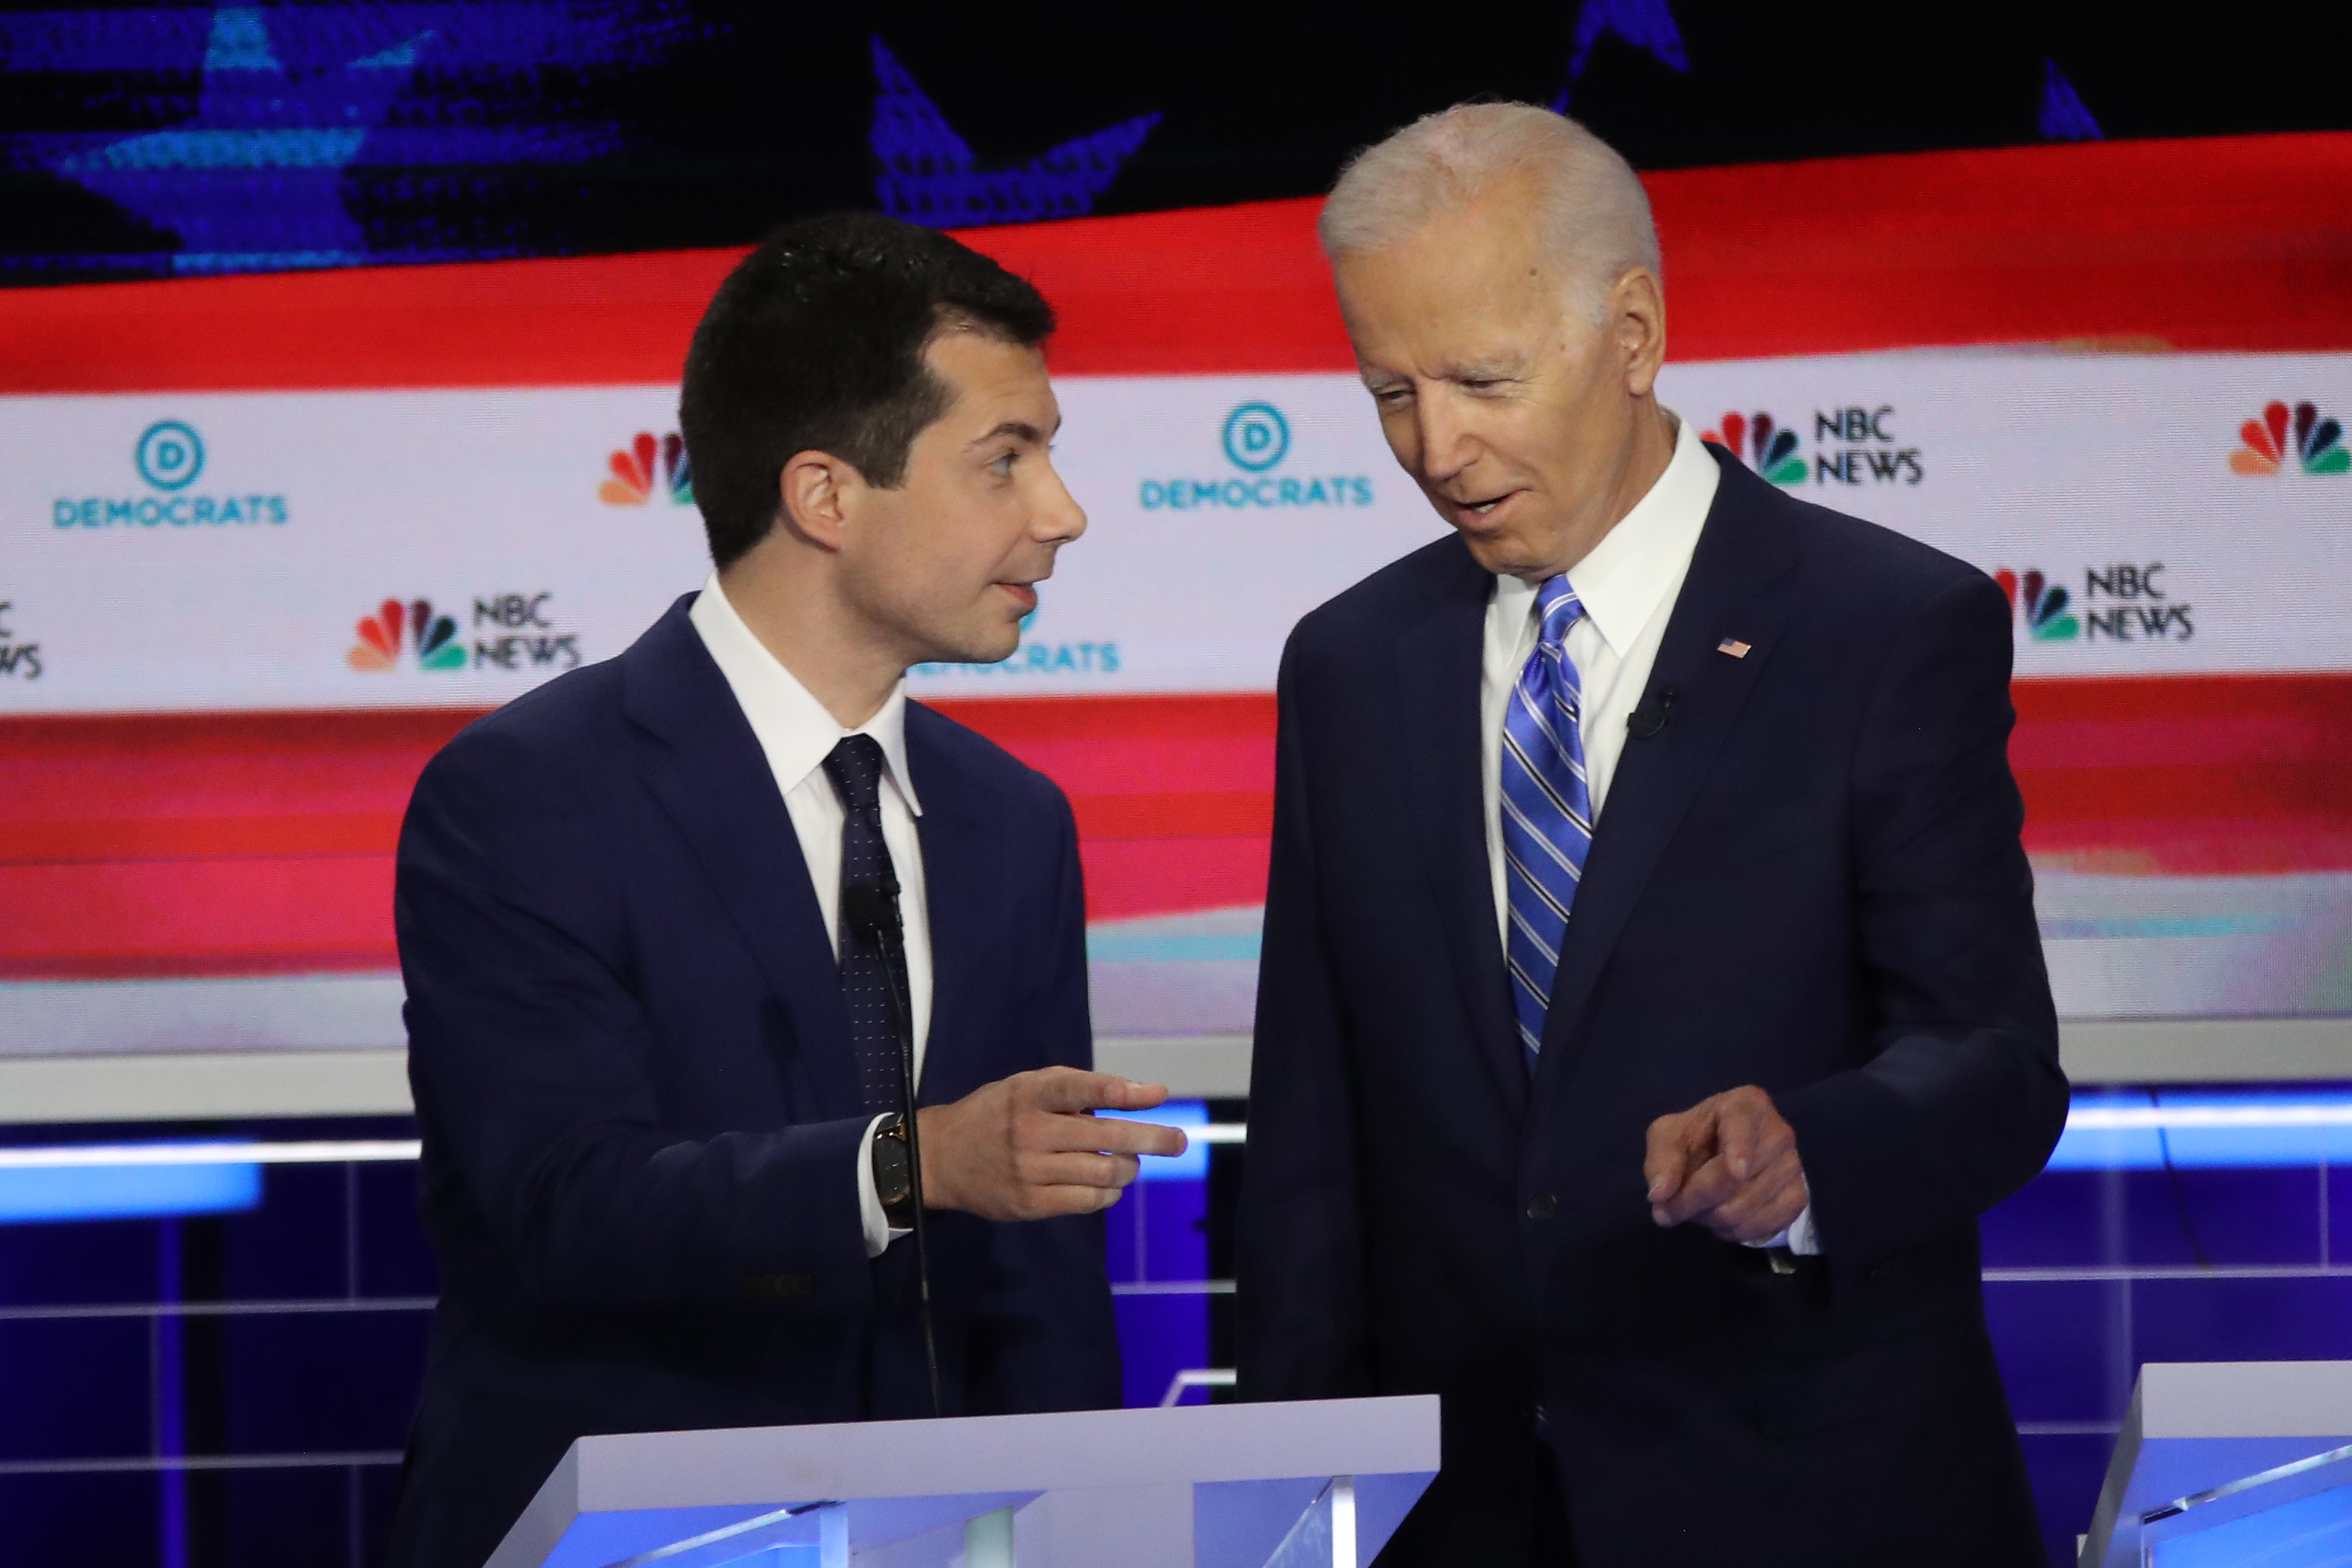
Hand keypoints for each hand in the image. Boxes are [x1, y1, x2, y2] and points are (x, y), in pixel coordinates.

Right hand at [916, 1066, 1188, 1221]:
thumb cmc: (1001, 1114)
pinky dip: (1109, 1193)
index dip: (1116, 1091)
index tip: (1154, 1095)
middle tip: (1179, 1141)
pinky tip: (1109, 1185)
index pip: (1076, 1088)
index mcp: (1028, 1094)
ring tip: (1130, 1162)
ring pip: (1103, 1173)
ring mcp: (1027, 1170)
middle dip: (1151, 1139)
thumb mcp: (1032, 1087)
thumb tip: (1153, 1094)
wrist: (943, 1157)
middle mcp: (1027, 1131)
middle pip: (1104, 1137)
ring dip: (1128, 1167)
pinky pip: (1087, 1202)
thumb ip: (1088, 1088)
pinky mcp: (1028, 1203)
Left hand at [1643, 1085, 1808, 1243]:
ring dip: (1709, 1220)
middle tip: (1668, 1208)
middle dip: (1692, 1202)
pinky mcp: (1799, 1198)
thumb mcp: (1668, 1136)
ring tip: (1698, 1208)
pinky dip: (1734, 1232)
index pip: (1743, 1127)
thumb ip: (1661, 1160)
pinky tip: (1722, 1219)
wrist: (1729, 1151)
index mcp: (1745, 1105)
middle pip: (1733, 1181)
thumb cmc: (1697, 1138)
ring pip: (1743, 1210)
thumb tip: (1660, 1194)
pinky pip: (1762, 1228)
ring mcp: (1793, 1166)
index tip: (1736, 1170)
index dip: (1740, 1151)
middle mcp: (1778, 1132)